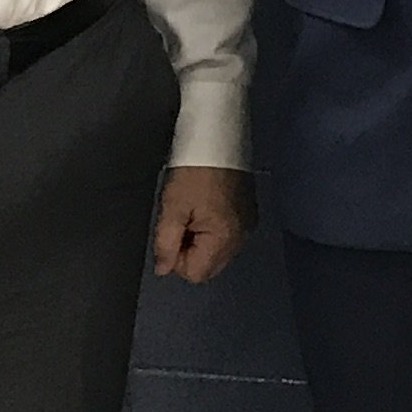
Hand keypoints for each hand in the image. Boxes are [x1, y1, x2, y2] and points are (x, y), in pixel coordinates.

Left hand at [151, 165, 252, 282]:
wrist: (218, 138)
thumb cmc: (193, 171)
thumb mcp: (171, 207)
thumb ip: (165, 244)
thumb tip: (162, 270)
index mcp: (224, 237)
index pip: (195, 273)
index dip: (176, 258)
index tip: (172, 231)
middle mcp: (241, 237)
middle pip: (209, 267)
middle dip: (189, 251)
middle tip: (182, 220)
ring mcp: (247, 226)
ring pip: (217, 253)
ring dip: (200, 241)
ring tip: (193, 211)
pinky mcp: (248, 215)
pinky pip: (226, 237)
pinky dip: (212, 231)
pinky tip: (205, 207)